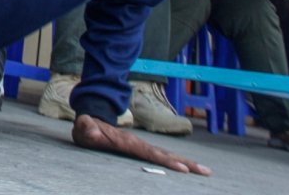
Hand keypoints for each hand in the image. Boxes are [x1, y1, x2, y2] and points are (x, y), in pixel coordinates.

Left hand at [72, 114, 209, 174]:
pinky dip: (177, 162)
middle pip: (164, 154)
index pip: (149, 152)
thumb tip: (91, 131)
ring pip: (166, 155)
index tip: (182, 167)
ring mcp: (142, 146)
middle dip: (185, 162)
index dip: (165, 160)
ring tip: (205, 171)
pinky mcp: (142, 149)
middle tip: (205, 171)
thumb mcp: (83, 127)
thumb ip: (86, 128)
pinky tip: (189, 168)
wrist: (93, 117)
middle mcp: (139, 143)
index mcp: (127, 141)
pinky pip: (162, 157)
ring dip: (186, 162)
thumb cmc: (87, 127)